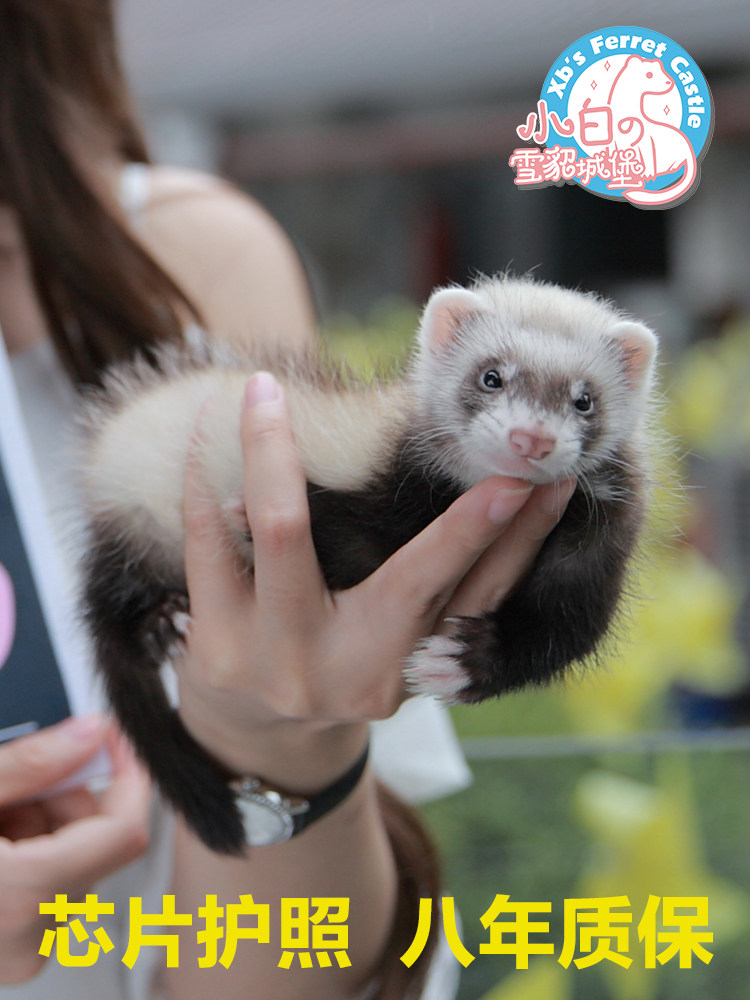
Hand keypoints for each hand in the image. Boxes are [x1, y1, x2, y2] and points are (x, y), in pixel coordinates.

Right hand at [0, 716, 150, 983]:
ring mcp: (24, 950)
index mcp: (25, 897)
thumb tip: (90, 733)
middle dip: (68, 793)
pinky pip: (50, 882)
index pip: (127, 829)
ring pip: (73, 857)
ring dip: (44, 818)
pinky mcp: (14, 951)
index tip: (121, 739)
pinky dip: (31, 847)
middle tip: (24, 772)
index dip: (131, 773)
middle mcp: (34, 937)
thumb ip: (33, 764)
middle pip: (96, 838)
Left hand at [175, 372, 574, 792]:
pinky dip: (203, 475)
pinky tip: (203, 426)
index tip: (538, 481)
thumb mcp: (401, 645)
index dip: (507, 536)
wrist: (255, 738)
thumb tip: (506, 492)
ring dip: (272, 446)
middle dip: (405, 473)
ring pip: (283, 529)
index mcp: (406, 666)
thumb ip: (443, 587)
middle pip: (404, 570)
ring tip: (262, 388)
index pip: (473, 593)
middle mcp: (350, 672)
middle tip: (439, 416)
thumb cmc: (341, 670)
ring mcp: (278, 663)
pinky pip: (206, 540)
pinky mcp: (213, 647)